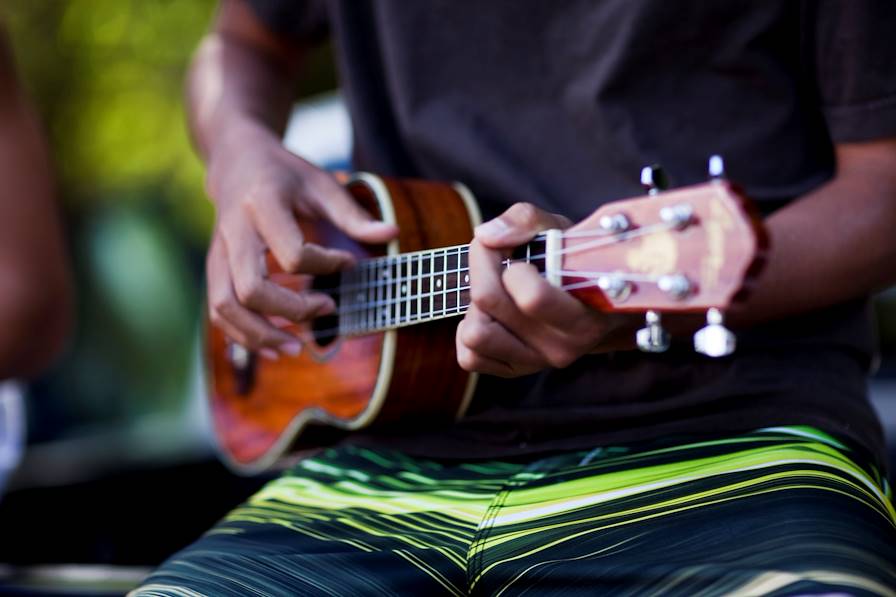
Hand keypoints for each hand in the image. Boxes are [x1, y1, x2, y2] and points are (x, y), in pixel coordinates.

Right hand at [205, 120, 396, 356]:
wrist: (236, 161)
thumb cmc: (284, 174)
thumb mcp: (320, 183)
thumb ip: (353, 214)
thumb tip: (392, 234)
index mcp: (262, 205)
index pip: (292, 252)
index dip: (326, 265)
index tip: (348, 263)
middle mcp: (234, 233)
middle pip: (251, 288)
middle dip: (292, 310)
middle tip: (329, 308)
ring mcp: (218, 253)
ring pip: (226, 306)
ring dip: (260, 334)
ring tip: (296, 348)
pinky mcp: (214, 268)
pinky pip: (219, 312)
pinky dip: (243, 336)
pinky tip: (274, 346)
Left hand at [456, 203, 626, 376]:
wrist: (593, 306)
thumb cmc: (573, 261)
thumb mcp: (560, 230)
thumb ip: (525, 220)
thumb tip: (485, 236)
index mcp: (582, 317)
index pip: (531, 297)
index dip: (510, 263)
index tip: (518, 250)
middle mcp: (561, 347)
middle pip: (488, 300)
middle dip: (483, 265)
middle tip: (497, 256)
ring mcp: (536, 363)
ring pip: (474, 334)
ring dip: (476, 306)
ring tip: (498, 292)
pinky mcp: (514, 371)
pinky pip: (468, 357)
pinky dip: (469, 332)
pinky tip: (491, 316)